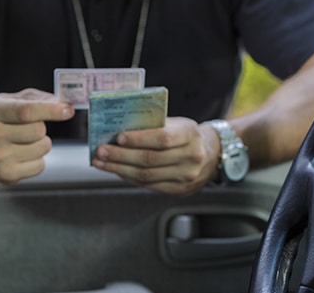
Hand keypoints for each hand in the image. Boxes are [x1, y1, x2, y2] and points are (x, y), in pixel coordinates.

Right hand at [0, 89, 73, 182]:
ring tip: (26, 141)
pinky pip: (40, 165)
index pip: (26, 111)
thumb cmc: (2, 118)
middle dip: (42, 128)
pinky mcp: (5, 174)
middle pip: (38, 130)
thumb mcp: (13, 100)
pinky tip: (23, 155)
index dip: (51, 110)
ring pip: (42, 148)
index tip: (68, 110)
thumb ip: (38, 98)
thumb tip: (63, 104)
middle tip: (31, 127)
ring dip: (42, 143)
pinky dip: (38, 160)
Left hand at [91, 117, 221, 194]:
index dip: (139, 139)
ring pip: (146, 176)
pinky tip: (116, 171)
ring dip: (119, 169)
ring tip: (101, 163)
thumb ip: (152, 126)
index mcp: (190, 134)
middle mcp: (191, 157)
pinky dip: (129, 178)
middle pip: (150, 160)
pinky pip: (149, 185)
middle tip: (101, 152)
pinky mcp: (179, 190)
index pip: (162, 138)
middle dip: (121, 156)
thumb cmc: (186, 134)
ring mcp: (186, 176)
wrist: (212, 154)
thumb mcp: (176, 123)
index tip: (119, 137)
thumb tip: (117, 131)